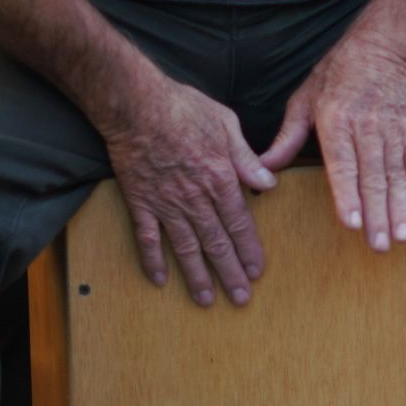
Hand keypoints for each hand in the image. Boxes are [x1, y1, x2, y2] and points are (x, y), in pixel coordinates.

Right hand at [99, 77, 275, 306]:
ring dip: (197, 276)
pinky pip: (147, 238)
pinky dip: (153, 260)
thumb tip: (269, 183)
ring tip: (207, 300)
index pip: (240, 224)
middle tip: (240, 299)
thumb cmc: (184, 108)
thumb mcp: (227, 125)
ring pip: (185, 247)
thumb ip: (247, 159)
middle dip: (230, 273)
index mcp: (220, 179)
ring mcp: (165, 202)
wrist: (136, 105)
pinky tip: (159, 280)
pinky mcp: (140, 201)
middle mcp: (195, 198)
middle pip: (216, 243)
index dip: (249, 251)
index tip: (257, 272)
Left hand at [260, 35, 405, 252]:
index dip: (348, 195)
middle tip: (380, 245)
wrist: (380, 48)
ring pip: (396, 175)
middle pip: (372, 177)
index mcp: (335, 121)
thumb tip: (262, 169)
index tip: (352, 223)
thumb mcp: (303, 101)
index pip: (342, 164)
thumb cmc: (334, 76)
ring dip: (400, 208)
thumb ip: (286, 138)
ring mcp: (392, 130)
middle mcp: (366, 127)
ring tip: (402, 236)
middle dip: (377, 213)